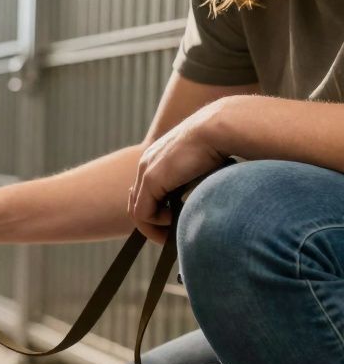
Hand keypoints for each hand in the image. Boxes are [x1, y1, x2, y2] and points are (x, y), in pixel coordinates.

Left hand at [129, 97, 232, 242]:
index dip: (159, 211)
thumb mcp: (206, 167)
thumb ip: (197, 182)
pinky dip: (156, 223)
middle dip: (153, 224)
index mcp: (160, 158)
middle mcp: (148, 163)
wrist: (223, 126)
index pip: (148, 192)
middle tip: (171, 237)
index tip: (175, 224)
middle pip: (139, 203)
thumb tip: (206, 203)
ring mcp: (147, 170)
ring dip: (153, 229)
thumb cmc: (225, 144)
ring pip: (138, 211)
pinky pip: (143, 213)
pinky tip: (174, 219)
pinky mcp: (151, 179)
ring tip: (172, 235)